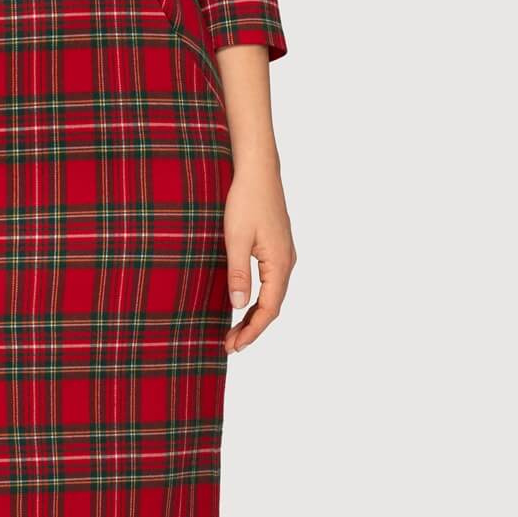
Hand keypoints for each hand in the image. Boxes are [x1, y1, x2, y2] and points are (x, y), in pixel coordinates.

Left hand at [221, 161, 295, 353]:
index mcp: (279, 264)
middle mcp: (287, 262)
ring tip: (235, 330)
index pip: (269, 309)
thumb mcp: (236, 239)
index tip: (234, 346)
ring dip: (255, 314)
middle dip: (252, 327)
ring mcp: (284, 254)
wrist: (258, 170)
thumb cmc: (246, 200)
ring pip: (272, 294)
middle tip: (230, 345)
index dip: (252, 331)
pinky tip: (244, 301)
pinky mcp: (277, 246)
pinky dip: (258, 297)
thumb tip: (238, 306)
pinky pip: (271, 281)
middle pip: (273, 306)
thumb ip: (238, 273)